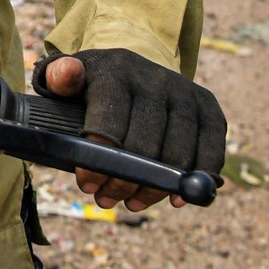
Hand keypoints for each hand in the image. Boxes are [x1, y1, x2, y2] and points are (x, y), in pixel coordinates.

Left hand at [34, 47, 226, 212]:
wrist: (131, 66)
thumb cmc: (92, 84)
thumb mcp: (66, 77)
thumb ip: (57, 78)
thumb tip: (67, 74)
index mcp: (115, 70)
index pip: (110, 121)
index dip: (99, 160)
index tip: (87, 184)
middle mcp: (154, 78)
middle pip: (145, 144)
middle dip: (123, 180)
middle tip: (105, 199)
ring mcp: (185, 92)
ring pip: (177, 153)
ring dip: (154, 187)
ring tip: (131, 202)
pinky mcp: (208, 106)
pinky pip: (211, 149)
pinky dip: (196, 179)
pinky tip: (175, 198)